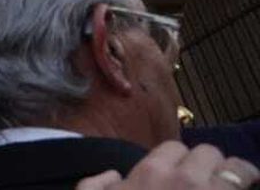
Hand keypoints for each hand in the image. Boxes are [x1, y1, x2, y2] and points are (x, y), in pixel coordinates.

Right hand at [77, 142, 259, 189]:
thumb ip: (94, 185)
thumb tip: (114, 175)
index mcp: (151, 174)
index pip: (176, 148)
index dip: (180, 161)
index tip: (183, 175)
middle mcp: (187, 180)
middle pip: (210, 153)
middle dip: (212, 165)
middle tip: (211, 182)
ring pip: (240, 169)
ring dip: (237, 178)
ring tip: (236, 189)